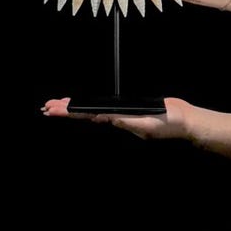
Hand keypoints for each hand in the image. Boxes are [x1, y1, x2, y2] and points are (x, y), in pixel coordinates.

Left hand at [41, 97, 195, 140]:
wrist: (184, 120)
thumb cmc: (169, 124)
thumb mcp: (147, 124)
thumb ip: (127, 122)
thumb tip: (108, 118)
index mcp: (119, 123)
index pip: (88, 117)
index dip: (70, 113)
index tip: (54, 110)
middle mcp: (117, 120)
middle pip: (86, 115)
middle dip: (65, 111)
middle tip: (46, 107)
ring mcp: (123, 116)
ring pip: (93, 112)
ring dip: (75, 109)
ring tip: (57, 106)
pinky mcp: (130, 110)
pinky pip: (106, 108)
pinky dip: (92, 107)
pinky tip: (85, 108)